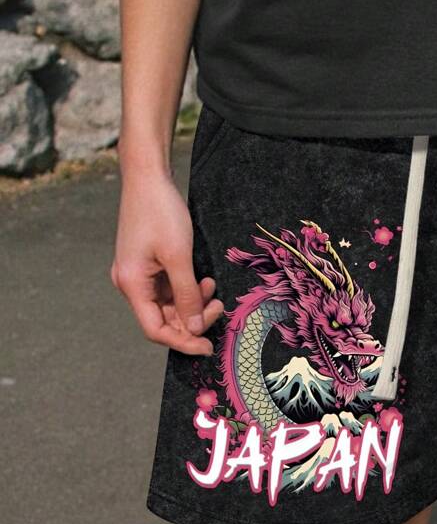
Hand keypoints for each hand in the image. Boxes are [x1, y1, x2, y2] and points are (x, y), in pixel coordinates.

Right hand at [111, 169, 222, 354]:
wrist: (148, 177)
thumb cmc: (160, 211)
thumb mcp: (179, 256)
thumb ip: (187, 296)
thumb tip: (196, 328)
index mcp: (132, 285)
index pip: (155, 330)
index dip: (183, 342)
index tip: (208, 346)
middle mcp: (131, 284)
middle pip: (163, 319)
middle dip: (193, 319)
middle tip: (219, 309)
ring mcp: (139, 274)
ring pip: (169, 305)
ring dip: (193, 304)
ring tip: (213, 291)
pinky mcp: (148, 265)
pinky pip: (169, 289)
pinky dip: (188, 290)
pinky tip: (204, 281)